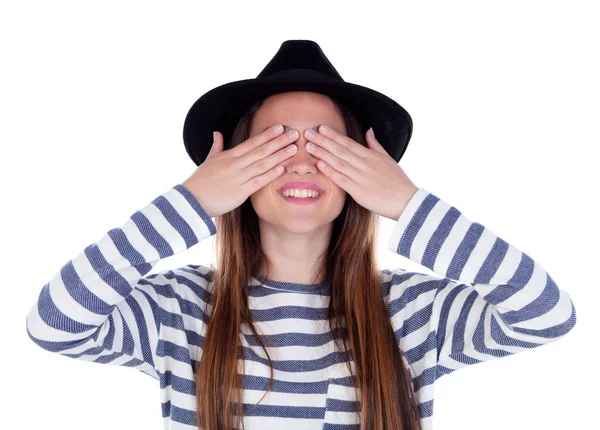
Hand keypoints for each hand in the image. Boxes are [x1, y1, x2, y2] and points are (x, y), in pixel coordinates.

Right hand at [182, 125, 299, 217]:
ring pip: (262, 164)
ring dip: (279, 156)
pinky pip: (258, 181)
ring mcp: (238, 177)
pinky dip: (270, 174)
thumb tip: (217, 133)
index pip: (251, 143)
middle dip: (279, 141)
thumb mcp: (208, 160)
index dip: (266, 135)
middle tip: (294, 134)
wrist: (191, 200)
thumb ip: (216, 147)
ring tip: (294, 149)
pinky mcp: (240, 192)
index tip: (280, 127)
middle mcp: (235, 164)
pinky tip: (282, 169)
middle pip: (261, 150)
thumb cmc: (200, 181)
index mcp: (229, 156)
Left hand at [304, 125, 418, 220]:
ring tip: (308, 146)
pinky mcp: (359, 191)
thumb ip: (375, 145)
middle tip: (308, 132)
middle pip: (340, 150)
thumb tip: (368, 130)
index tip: (321, 127)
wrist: (407, 201)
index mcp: (371, 156)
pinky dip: (330, 171)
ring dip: (322, 153)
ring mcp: (361, 177)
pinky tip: (319, 165)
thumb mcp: (388, 158)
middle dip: (323, 140)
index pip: (348, 143)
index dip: (334, 135)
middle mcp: (365, 164)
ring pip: (338, 162)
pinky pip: (342, 179)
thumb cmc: (398, 181)